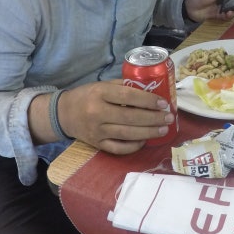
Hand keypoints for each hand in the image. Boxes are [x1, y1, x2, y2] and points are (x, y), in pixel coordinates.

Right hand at [54, 81, 174, 153]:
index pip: (128, 97)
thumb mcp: (102, 85)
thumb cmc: (87, 96)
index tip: (163, 103)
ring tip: (164, 129)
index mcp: (99, 93)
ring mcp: (97, 131)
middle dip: (153, 118)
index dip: (148, 101)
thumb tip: (150, 90)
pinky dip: (133, 146)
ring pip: (127, 134)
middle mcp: (97, 113)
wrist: (64, 114)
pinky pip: (118, 148)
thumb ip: (123, 87)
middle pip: (130, 118)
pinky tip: (145, 140)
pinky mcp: (97, 144)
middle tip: (169, 117)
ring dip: (149, 132)